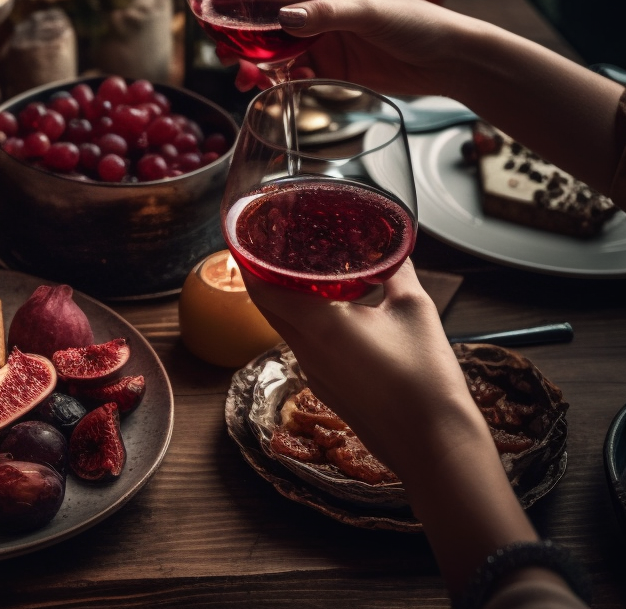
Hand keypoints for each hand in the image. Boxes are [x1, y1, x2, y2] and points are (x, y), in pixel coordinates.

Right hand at [201, 0, 479, 96]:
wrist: (448, 62)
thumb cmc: (419, 23)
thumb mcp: (371, 13)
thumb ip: (326, 15)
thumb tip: (283, 18)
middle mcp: (320, 5)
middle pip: (264, 7)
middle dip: (234, 23)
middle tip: (213, 39)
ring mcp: (321, 36)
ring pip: (271, 44)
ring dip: (249, 58)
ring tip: (238, 74)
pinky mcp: (328, 65)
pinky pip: (288, 71)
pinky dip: (273, 80)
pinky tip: (266, 87)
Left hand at [241, 259, 480, 475]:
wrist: (434, 445)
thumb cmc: (425, 378)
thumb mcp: (414, 309)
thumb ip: (397, 273)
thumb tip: (392, 250)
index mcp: (317, 324)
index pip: (260, 286)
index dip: (248, 259)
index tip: (250, 237)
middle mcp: (304, 349)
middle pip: (266, 305)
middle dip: (264, 275)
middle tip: (275, 246)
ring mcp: (312, 373)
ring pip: (284, 327)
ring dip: (285, 301)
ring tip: (301, 274)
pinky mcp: (326, 388)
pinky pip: (303, 347)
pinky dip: (304, 324)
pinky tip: (328, 315)